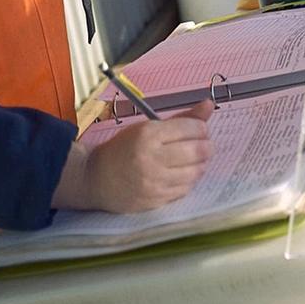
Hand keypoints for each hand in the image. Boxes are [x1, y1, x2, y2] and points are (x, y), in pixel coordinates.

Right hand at [52, 100, 215, 212]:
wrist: (95, 178)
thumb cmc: (124, 149)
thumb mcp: (147, 127)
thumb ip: (181, 118)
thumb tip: (209, 105)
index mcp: (148, 135)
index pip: (193, 128)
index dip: (201, 128)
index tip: (198, 129)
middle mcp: (151, 157)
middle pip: (199, 150)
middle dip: (206, 146)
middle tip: (202, 145)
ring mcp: (154, 181)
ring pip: (196, 171)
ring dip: (199, 164)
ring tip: (191, 160)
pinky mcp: (156, 198)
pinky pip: (186, 188)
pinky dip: (188, 180)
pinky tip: (180, 174)